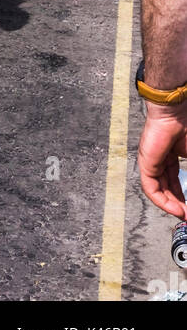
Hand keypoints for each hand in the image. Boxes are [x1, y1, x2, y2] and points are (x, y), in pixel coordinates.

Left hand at [137, 103, 186, 218]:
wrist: (175, 112)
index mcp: (171, 156)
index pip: (174, 182)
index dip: (184, 197)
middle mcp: (159, 160)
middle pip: (167, 189)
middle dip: (179, 205)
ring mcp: (151, 162)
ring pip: (159, 191)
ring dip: (172, 207)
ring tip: (184, 216)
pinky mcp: (145, 163)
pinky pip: (150, 189)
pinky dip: (163, 202)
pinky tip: (176, 210)